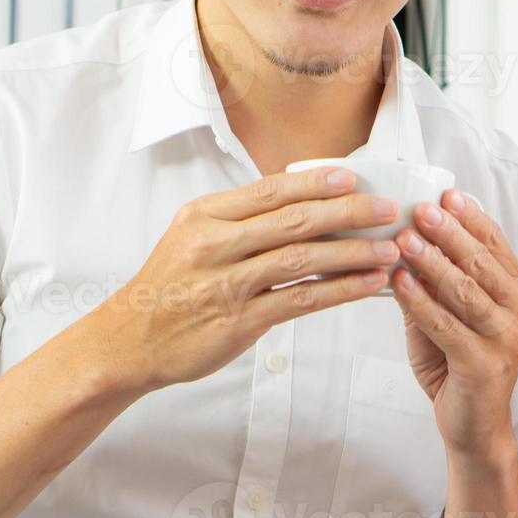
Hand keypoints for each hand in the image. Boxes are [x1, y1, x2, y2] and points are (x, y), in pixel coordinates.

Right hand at [78, 167, 399, 394]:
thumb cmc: (170, 286)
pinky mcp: (238, 322)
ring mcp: (226, 284)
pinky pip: (301, 300)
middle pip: (294, 220)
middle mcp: (214, 245)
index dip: (317, 182)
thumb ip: (241, 220)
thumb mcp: (193, 237)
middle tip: (388, 208)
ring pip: (303, 258)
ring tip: (390, 248)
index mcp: (205, 216)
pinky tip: (368, 284)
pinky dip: (340, 289)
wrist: (127, 341)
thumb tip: (303, 200)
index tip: (354, 177)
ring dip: (353, 252)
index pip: (271, 190)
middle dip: (349, 212)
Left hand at [389, 189, 517, 458]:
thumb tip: (407, 237)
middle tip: (421, 209)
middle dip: (450, 232)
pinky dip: (421, 301)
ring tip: (405, 240)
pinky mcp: (484, 365)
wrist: (474, 427)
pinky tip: (400, 281)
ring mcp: (507, 340)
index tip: (447, 194)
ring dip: (434, 262)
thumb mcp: (447, 315)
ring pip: (468, 291)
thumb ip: (434, 282)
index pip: (496, 246)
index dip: (472, 218)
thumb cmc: (457, 364)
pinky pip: (448, 325)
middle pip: (483, 263)